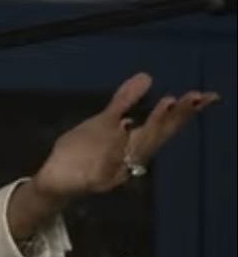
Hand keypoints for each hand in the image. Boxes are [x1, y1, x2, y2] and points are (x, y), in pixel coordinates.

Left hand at [31, 72, 219, 203]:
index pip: (163, 126)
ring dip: (152, 127)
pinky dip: (117, 146)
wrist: (56, 176)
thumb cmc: (83, 150)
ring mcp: (115, 169)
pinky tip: (123, 125)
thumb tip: (146, 76)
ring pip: (138, 149)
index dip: (181, 112)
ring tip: (165, 105)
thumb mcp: (104, 121)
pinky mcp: (95, 180)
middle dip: (174, 117)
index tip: (200, 96)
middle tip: (191, 98)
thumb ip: (124, 101)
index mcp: (133, 142)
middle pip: (156, 136)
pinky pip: (109, 164)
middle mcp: (130, 156)